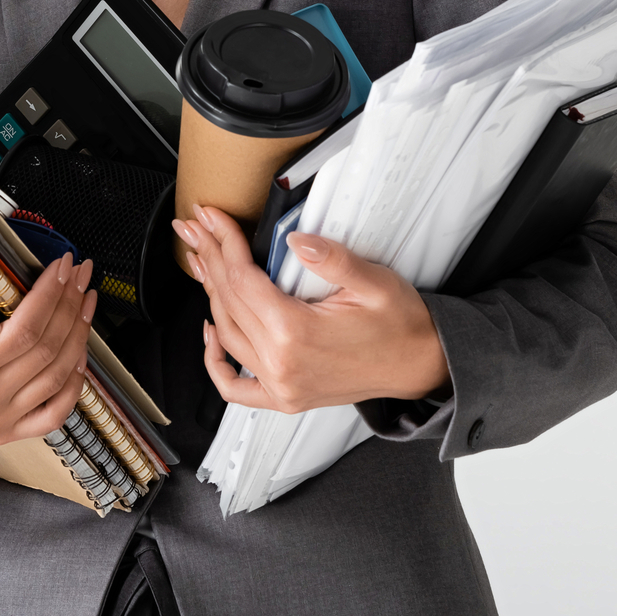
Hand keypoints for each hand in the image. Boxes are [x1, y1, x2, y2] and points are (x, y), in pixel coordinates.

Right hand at [0, 256, 98, 445]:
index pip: (25, 330)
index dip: (50, 295)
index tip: (62, 266)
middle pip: (47, 349)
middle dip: (70, 304)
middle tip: (81, 273)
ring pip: (57, 375)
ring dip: (79, 333)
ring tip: (85, 299)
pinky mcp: (6, 432)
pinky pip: (54, 414)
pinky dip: (74, 384)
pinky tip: (79, 353)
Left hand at [176, 205, 449, 413]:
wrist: (420, 365)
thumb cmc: (401, 326)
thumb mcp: (375, 282)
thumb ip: (334, 260)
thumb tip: (297, 241)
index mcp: (298, 333)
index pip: (244, 279)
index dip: (224, 242)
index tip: (211, 218)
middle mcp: (282, 364)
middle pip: (229, 302)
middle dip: (210, 258)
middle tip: (196, 229)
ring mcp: (281, 386)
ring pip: (227, 334)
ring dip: (210, 295)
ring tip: (201, 261)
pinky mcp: (285, 397)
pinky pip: (235, 387)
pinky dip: (216, 362)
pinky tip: (210, 334)